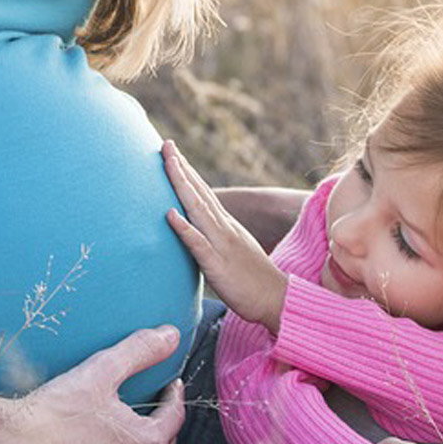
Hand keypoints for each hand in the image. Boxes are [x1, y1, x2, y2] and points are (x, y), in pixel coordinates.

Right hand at [0, 326, 185, 443]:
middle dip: (162, 419)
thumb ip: (140, 351)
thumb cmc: (54, 415)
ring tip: (131, 424)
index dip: (174, 395)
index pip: (175, 416)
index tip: (170, 382)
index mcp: (148, 443)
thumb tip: (171, 336)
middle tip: (154, 400)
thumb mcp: (102, 372)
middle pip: (163, 442)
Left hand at [162, 140, 287, 332]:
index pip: (204, 194)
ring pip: (198, 210)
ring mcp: (222, 245)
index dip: (187, 172)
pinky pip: (198, 244)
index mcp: (226, 226)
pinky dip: (184, 228)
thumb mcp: (233, 252)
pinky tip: (170, 214)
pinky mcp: (218, 265)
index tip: (172, 152)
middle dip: (181, 168)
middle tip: (165, 144)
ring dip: (182, 186)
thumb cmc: (253, 281)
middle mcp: (224, 229)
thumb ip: (216, 239)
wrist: (277, 299)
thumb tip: (198, 231)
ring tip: (167, 163)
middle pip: (199, 193)